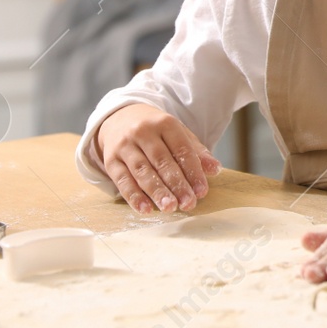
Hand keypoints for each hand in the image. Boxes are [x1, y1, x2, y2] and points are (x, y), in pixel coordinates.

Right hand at [96, 103, 220, 213]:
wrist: (120, 118)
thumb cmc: (156, 132)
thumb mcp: (178, 134)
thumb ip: (197, 152)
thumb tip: (215, 169)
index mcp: (165, 123)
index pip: (182, 149)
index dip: (192, 171)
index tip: (201, 191)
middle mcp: (143, 132)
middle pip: (162, 161)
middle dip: (177, 184)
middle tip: (188, 204)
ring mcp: (125, 146)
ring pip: (142, 171)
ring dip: (157, 192)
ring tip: (169, 207)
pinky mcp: (111, 160)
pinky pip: (122, 180)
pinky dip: (133, 196)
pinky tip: (145, 209)